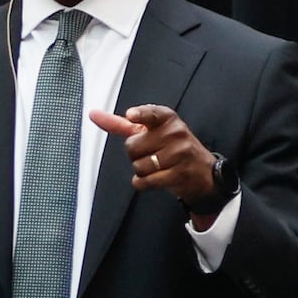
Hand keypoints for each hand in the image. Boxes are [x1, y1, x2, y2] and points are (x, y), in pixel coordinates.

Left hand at [91, 104, 220, 213]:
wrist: (203, 172)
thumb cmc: (172, 149)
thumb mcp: (152, 132)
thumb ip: (123, 125)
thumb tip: (94, 115)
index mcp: (167, 118)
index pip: (151, 113)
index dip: (140, 115)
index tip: (130, 115)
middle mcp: (175, 132)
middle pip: (132, 147)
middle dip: (135, 155)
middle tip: (152, 155)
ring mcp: (179, 153)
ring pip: (138, 166)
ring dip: (141, 171)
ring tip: (157, 167)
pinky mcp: (179, 173)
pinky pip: (146, 181)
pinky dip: (143, 183)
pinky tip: (153, 179)